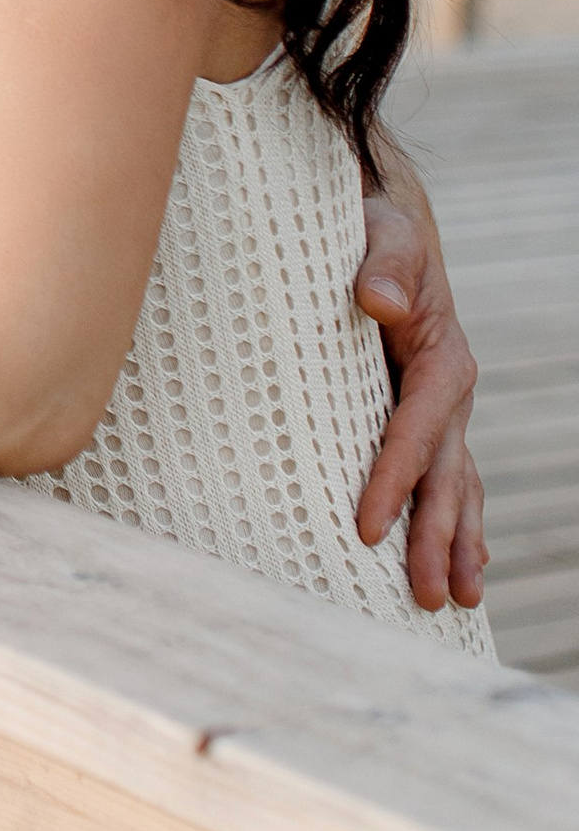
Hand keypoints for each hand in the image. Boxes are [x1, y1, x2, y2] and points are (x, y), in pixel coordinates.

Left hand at [352, 173, 486, 610]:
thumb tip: (375, 298)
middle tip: (423, 595)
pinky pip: (448, 480)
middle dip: (434, 538)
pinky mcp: (427, 420)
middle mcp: (450, 393)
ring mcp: (443, 413)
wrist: (390, 230)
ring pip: (455, 489)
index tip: (367, 528)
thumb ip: (383, 265)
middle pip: (444, 476)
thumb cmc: (377, 233)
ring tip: (452, 600)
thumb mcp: (382, 235)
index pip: (416, 429)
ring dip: (454, 544)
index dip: (394, 478)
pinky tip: (463, 567)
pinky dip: (457, 524)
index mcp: (442, 358)